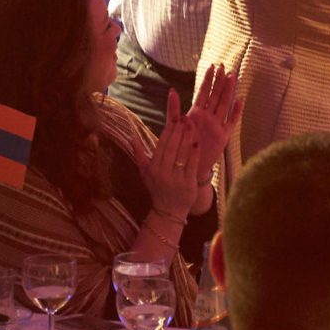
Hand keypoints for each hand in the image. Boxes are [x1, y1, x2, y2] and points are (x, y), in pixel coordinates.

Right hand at [132, 90, 199, 220]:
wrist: (168, 212)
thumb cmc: (157, 189)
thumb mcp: (145, 174)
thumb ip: (140, 155)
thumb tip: (132, 138)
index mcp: (153, 167)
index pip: (161, 144)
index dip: (169, 130)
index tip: (175, 118)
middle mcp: (163, 172)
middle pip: (171, 146)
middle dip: (178, 131)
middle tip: (185, 117)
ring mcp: (175, 178)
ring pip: (181, 154)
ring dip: (187, 138)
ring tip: (192, 125)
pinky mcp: (187, 184)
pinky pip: (191, 165)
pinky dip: (194, 154)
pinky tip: (197, 143)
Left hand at [183, 64, 241, 184]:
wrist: (189, 166)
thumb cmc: (181, 147)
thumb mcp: (175, 126)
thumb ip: (173, 109)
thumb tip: (171, 90)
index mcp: (196, 113)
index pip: (203, 92)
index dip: (207, 80)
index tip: (212, 66)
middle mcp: (208, 117)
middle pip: (216, 95)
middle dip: (219, 81)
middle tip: (224, 66)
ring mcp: (217, 125)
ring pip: (224, 104)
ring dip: (228, 91)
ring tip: (232, 76)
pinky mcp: (223, 136)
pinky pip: (232, 121)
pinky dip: (236, 111)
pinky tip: (240, 100)